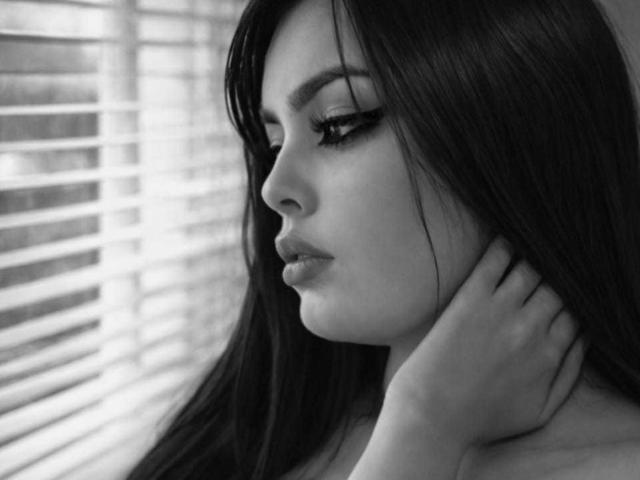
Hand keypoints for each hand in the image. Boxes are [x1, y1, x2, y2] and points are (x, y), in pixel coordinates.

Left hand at [385, 236, 586, 448]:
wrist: (432, 414)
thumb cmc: (482, 418)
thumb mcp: (541, 412)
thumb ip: (569, 375)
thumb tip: (584, 340)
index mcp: (549, 353)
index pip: (575, 312)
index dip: (571, 299)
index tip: (560, 291)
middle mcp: (531, 327)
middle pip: (558, 286)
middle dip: (558, 274)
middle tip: (549, 264)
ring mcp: (500, 310)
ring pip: (532, 268)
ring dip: (536, 255)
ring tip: (533, 245)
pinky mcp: (470, 299)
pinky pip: (495, 260)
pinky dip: (505, 244)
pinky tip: (507, 235)